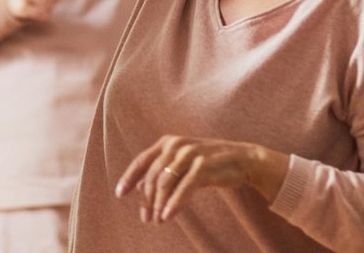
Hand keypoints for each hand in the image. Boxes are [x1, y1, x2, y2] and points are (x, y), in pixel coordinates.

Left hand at [115, 135, 288, 222]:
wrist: (244, 159)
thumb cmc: (210, 163)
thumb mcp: (183, 165)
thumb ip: (162, 173)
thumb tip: (140, 189)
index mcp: (167, 142)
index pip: (141, 161)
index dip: (129, 178)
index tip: (119, 194)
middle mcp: (176, 145)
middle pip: (153, 175)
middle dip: (147, 199)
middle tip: (146, 218)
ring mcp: (190, 153)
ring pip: (166, 182)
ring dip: (159, 203)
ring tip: (157, 220)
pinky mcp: (204, 165)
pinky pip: (185, 187)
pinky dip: (175, 203)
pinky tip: (168, 216)